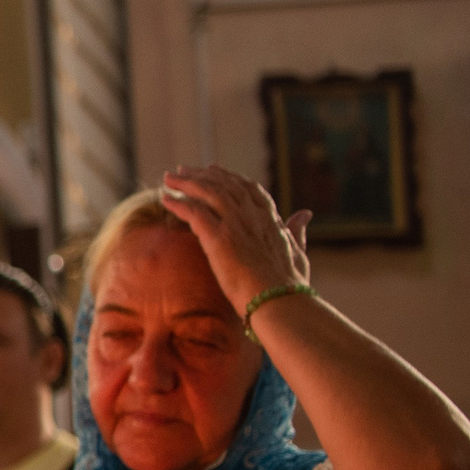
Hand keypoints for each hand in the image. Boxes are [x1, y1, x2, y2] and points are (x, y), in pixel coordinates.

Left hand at [159, 165, 310, 316]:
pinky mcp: (219, 238)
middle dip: (203, 175)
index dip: (230, 177)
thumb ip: (296, 231)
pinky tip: (164, 198)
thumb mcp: (297, 252)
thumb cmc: (289, 285)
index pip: (249, 189)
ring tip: (169, 178)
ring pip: (208, 192)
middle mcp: (253, 216)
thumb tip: (305, 214)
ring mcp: (236, 225)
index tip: (214, 169)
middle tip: (183, 170)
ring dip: (186, 183)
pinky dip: (178, 203)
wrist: (279, 301)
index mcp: (271, 219)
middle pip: (225, 185)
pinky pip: (194, 212)